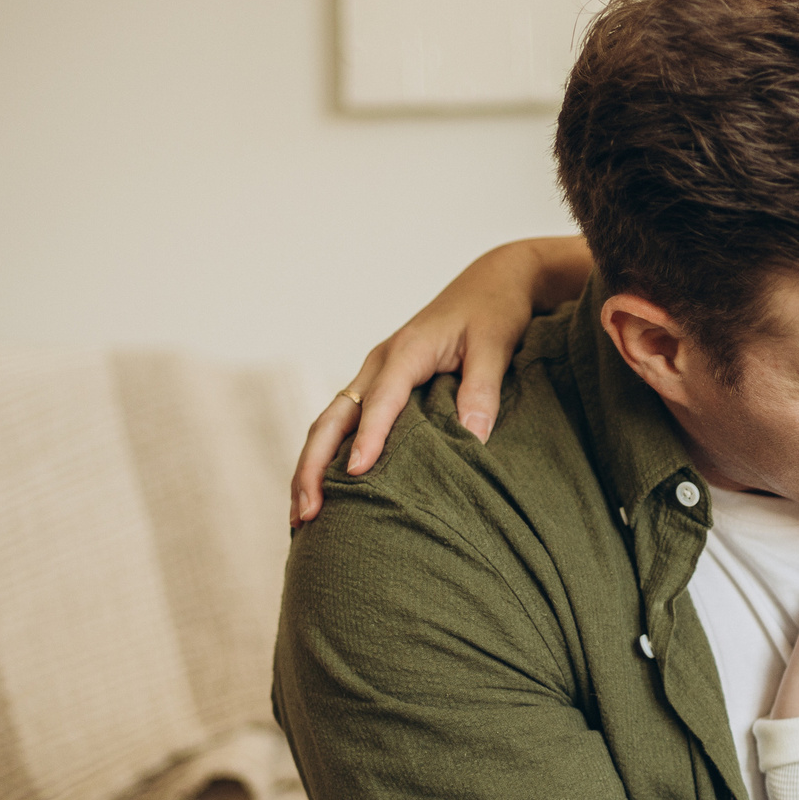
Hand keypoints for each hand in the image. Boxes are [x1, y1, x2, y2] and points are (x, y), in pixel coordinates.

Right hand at [290, 236, 591, 524]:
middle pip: (333, 417)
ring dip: (312, 467)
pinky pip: (345, 423)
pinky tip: (326, 492)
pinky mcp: (380, 385)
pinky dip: (329, 456)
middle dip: (314, 465)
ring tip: (303, 517)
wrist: (492, 282)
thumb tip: (474, 438)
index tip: (358, 474)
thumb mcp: (495, 346)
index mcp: (405, 351)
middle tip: (308, 513)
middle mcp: (379, 363)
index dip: (368, 437)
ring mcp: (374, 375)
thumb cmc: (495, 312)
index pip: (380, 401)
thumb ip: (482, 389)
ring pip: (329, 424)